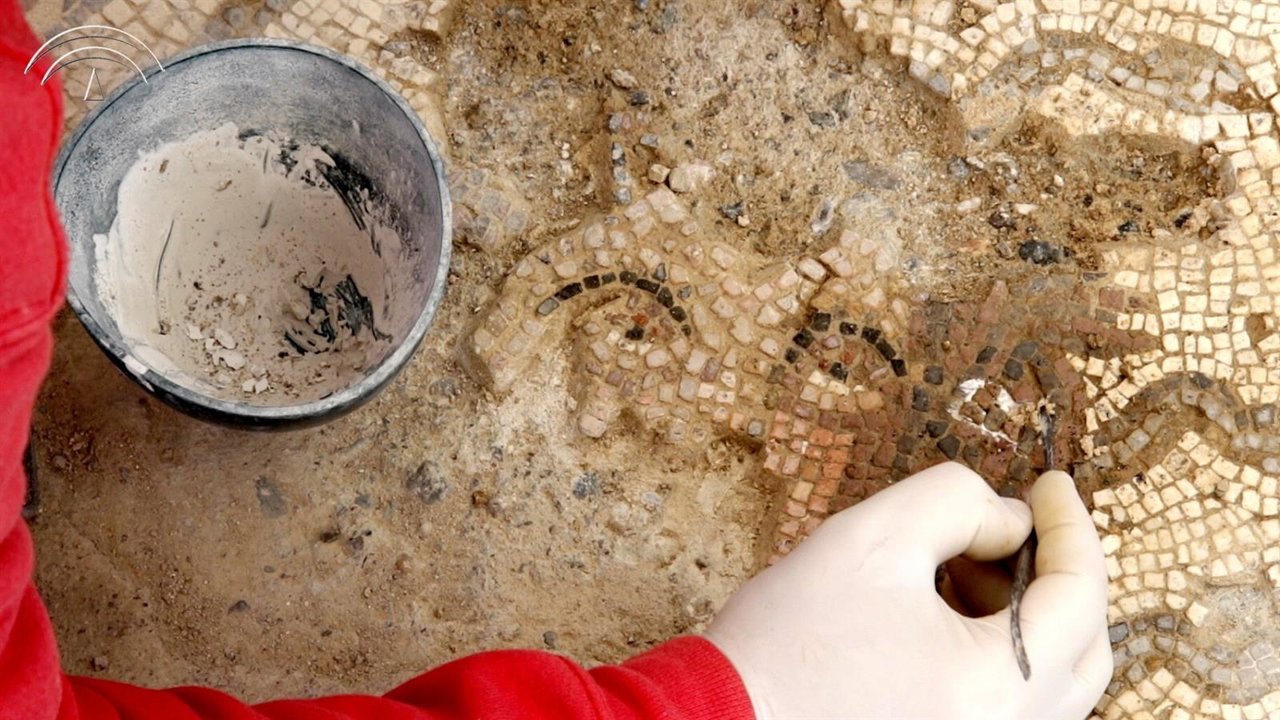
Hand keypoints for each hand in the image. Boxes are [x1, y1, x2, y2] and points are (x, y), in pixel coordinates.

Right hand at [705, 462, 1110, 719]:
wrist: (724, 714)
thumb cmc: (791, 636)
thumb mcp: (873, 536)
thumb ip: (957, 502)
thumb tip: (1006, 520)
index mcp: (997, 686)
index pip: (1080, 596)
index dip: (1073, 526)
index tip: (1050, 483)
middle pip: (1084, 650)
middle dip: (1061, 572)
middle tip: (1018, 523)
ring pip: (1050, 678)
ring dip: (1028, 610)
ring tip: (966, 564)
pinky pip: (1013, 701)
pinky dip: (1001, 648)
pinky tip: (947, 611)